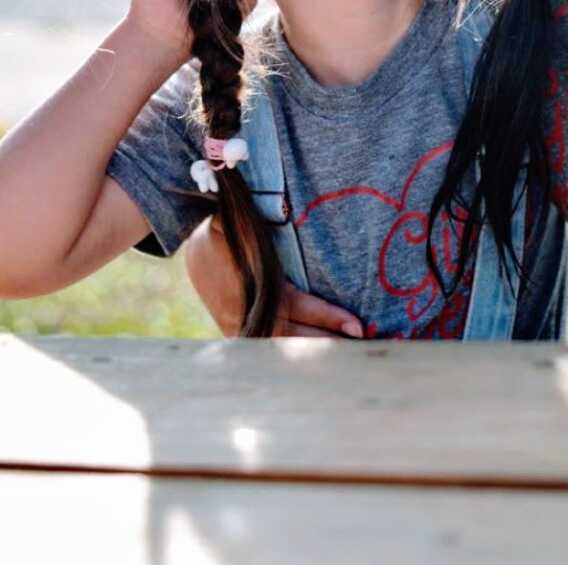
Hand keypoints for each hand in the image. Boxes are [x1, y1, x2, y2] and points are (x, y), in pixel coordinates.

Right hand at [184, 213, 363, 338]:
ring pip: (283, 346)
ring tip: (347, 355)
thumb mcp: (252, 228)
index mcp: (257, 282)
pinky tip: (318, 355)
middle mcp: (250, 310)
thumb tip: (306, 220)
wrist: (196, 246)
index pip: (301, 307)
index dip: (330, 318)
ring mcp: (241, 325)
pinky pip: (269, 346)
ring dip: (314, 351)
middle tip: (363, 347)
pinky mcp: (237, 332)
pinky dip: (294, 351)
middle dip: (329, 342)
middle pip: (296, 336)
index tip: (357, 327)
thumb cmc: (233, 229)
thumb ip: (276, 234)